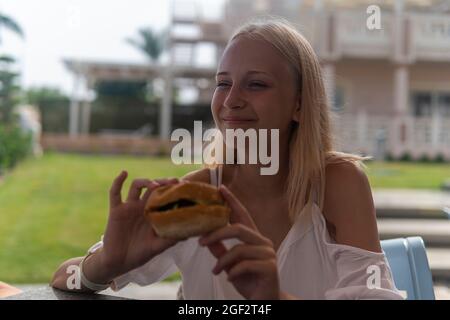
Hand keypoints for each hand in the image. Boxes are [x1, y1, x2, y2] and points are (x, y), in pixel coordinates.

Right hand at [101, 171, 179, 277]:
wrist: (118, 262)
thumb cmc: (139, 254)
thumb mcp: (158, 247)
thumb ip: (170, 240)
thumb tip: (188, 234)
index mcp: (154, 213)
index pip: (164, 196)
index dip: (172, 189)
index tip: (183, 184)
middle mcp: (142, 207)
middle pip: (153, 187)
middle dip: (162, 182)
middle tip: (172, 181)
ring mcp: (129, 207)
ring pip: (136, 186)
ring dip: (145, 182)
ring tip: (154, 185)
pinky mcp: (116, 210)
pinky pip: (115, 193)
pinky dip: (118, 181)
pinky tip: (124, 173)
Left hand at [198, 185, 280, 299]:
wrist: (266, 300)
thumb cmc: (249, 280)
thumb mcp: (230, 264)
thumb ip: (220, 250)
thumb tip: (205, 238)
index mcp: (254, 238)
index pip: (243, 215)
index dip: (232, 201)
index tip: (221, 189)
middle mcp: (263, 242)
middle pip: (239, 228)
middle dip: (217, 234)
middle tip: (200, 242)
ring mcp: (268, 254)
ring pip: (239, 249)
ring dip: (223, 261)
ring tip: (215, 271)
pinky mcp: (270, 268)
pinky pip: (245, 265)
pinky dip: (233, 272)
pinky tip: (229, 279)